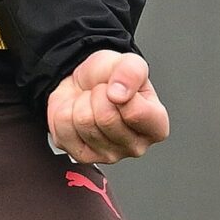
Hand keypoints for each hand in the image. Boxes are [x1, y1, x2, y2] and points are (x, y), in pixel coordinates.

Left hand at [46, 50, 169, 164]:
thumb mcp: (128, 62)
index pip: (136, 113)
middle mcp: (136, 146)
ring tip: (89, 102)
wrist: (82, 83)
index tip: (118, 87)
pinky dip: (64, 112)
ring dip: (80, 102)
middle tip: (101, 93)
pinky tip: (76, 113)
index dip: (120, 91)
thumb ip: (132, 72)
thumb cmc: (110, 78)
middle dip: (97, 95)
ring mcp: (108, 155)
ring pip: (83, 122)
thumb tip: (119, 94)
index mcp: (156, 126)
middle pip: (106, 119)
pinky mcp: (81, 156)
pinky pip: (63, 128)